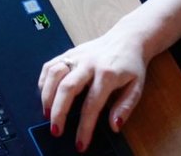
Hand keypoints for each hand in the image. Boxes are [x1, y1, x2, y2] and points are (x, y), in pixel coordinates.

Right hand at [37, 27, 149, 151]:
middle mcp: (89, 63)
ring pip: (54, 74)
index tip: (80, 143)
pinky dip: (43, 81)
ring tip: (46, 114)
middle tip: (56, 131)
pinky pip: (50, 65)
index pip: (92, 105)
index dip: (85, 127)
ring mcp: (77, 56)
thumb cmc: (131, 65)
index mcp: (108, 74)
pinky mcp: (69, 52)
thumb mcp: (137, 87)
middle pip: (67, 88)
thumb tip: (114, 126)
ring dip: (47, 96)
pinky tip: (45, 95)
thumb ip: (125, 107)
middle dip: (58, 112)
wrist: (127, 38)